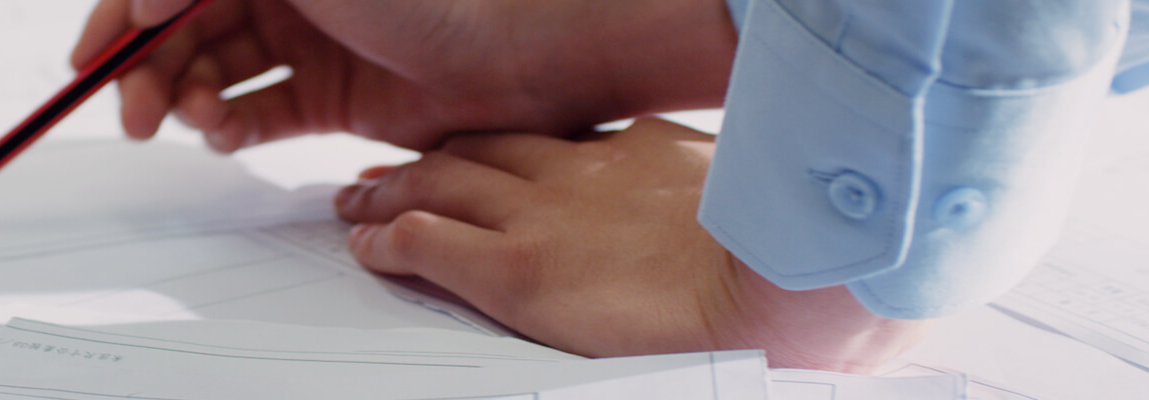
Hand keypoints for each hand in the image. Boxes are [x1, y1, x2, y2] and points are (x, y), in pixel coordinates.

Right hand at [72, 0, 736, 151]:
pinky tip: (228, 135)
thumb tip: (139, 1)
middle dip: (147, 71)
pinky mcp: (333, 98)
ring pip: (214, 75)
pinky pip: (258, 116)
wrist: (521, 51)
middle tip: (133, 113)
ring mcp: (308, 42)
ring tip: (199, 124)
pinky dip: (230, 129)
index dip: (121, 16)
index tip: (87, 59)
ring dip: (187, 102)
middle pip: (182, 31)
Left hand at [335, 118, 927, 372]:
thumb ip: (701, 201)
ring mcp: (542, 216)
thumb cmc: (786, 259)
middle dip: (427, 162)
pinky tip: (367, 246)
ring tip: (358, 203)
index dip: (495, 155)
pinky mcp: (517, 269)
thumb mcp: (741, 203)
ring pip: (438, 183)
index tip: (474, 163)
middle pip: (478, 152)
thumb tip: (714, 225)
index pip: (543, 146)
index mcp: (634, 155)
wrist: (790, 277)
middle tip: (388, 176)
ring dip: (390, 192)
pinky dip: (387, 240)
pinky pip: (427, 241)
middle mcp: (577, 174)